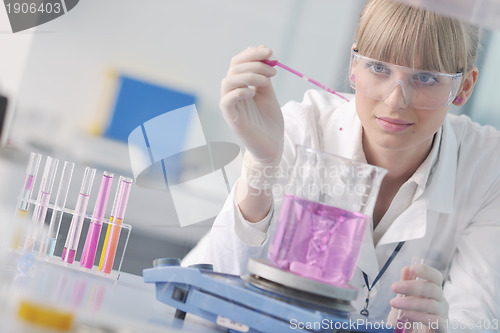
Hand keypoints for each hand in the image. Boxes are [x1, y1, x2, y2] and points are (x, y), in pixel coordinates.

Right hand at [220, 46, 283, 164]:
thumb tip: (263, 52)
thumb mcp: (269, 93)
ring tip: (266, 82)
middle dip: (254, 64)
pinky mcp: (232, 119)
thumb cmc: (269, 121)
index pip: (238, 62)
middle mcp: (232, 93)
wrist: (273, 145)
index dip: (252, 54)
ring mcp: (231, 106)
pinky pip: (227, 101)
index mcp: (240, 85)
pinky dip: (239, 92)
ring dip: (249, 76)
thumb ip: (264, 75)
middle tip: (273, 71)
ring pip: (228, 81)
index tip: (270, 52)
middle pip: (234, 68)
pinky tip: (253, 93)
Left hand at [388, 264, 448, 332]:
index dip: (425, 271)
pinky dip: (419, 316)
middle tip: (394, 287)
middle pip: (432, 288)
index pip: (435, 277)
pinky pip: (434, 320)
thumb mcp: (403, 299)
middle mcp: (441, 301)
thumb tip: (406, 269)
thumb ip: (405, 285)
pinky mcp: (442, 328)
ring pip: (431, 304)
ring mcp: (442, 314)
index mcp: (433, 291)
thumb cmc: (409, 316)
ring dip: (411, 302)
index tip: (411, 268)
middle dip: (411, 286)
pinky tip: (407, 314)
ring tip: (395, 303)